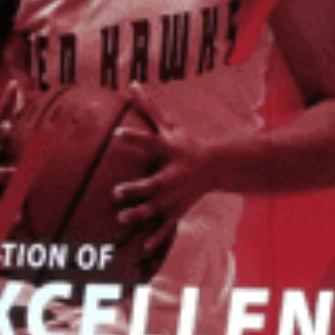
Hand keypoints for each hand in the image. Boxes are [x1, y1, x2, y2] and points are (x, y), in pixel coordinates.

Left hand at [110, 88, 219, 266]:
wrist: (217, 167)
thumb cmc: (186, 144)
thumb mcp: (171, 126)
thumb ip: (150, 108)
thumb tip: (132, 84)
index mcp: (169, 151)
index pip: (150, 142)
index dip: (134, 138)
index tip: (117, 134)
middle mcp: (173, 174)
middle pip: (154, 183)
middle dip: (138, 189)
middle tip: (117, 192)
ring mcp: (176, 194)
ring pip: (157, 208)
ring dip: (141, 214)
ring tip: (123, 218)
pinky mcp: (177, 209)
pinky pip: (165, 226)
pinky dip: (155, 238)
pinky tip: (142, 249)